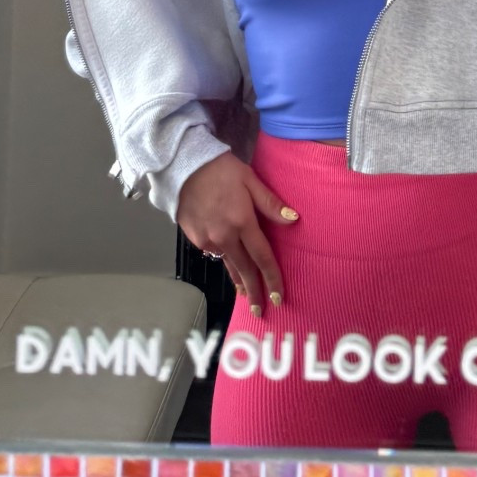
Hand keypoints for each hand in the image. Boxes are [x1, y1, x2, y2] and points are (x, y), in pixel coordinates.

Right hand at [177, 151, 298, 314]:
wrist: (183, 166)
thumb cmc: (221, 169)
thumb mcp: (250, 179)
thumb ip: (270, 203)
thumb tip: (293, 220)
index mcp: (242, 222)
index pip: (262, 257)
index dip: (271, 278)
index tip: (278, 297)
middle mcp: (224, 236)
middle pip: (244, 269)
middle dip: (254, 291)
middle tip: (261, 309)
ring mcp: (207, 240)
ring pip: (228, 264)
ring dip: (238, 281)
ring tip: (246, 294)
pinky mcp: (194, 238)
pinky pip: (214, 253)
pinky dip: (224, 260)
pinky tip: (229, 262)